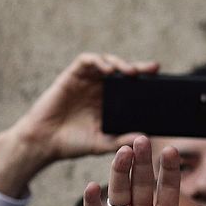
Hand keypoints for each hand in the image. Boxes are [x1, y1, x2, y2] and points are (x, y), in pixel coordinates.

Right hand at [0, 53, 156, 196]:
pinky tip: (108, 70)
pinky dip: (99, 61)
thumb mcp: (103, 144)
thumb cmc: (73, 143)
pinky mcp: (71, 76)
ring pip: (106, 62)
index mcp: (110, 103)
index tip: (161, 81)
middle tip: (152, 69)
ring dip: (120, 63)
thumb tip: (145, 137)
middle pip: (122, 71)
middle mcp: (99, 89)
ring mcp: (86, 81)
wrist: (44, 142)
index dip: (145, 82)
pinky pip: (87, 61)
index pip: (130, 88)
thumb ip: (121, 140)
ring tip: (131, 72)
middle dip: (138, 67)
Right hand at [84, 136, 204, 205]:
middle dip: (142, 162)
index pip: (168, 189)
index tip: (171, 150)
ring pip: (120, 193)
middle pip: (142, 184)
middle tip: (141, 140)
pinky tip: (92, 187)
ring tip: (122, 153)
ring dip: (120, 173)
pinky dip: (93, 203)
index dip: (169, 171)